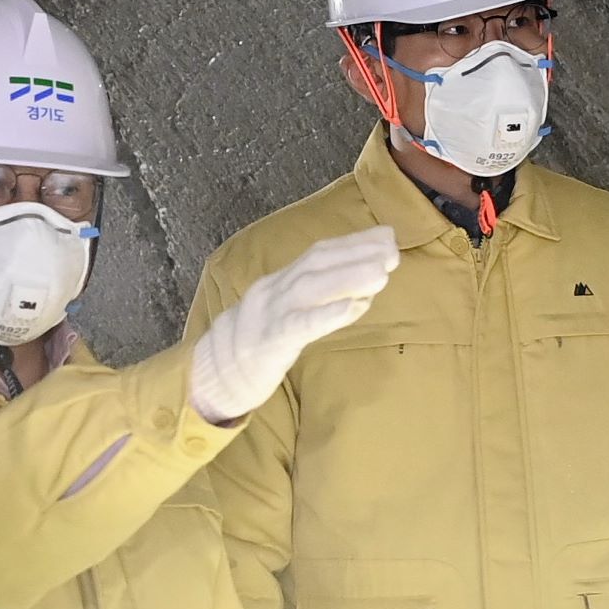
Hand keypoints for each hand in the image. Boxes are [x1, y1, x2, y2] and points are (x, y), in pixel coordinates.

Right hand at [190, 228, 403, 423]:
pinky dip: (328, 314)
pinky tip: (355, 308)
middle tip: (392, 252)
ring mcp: (268, 314)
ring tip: (382, 274)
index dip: (354, 242)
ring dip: (348, 277)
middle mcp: (274, 289)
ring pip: (308, 288)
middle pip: (316, 263)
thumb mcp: (290, 312)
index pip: (319, 253)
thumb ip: (322, 297)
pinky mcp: (268, 342)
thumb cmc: (262, 340)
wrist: (216, 372)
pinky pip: (298, 326)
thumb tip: (368, 283)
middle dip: (357, 254)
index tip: (388, 235)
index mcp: (281, 281)